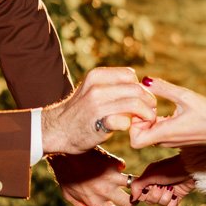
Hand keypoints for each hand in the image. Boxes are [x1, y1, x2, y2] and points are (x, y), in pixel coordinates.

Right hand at [41, 66, 156, 154]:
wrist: (56, 130)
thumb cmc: (80, 111)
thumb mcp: (93, 89)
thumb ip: (113, 86)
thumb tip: (141, 88)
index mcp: (96, 76)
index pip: (130, 75)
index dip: (139, 87)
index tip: (140, 99)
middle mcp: (96, 88)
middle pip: (136, 89)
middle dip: (148, 102)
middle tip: (149, 112)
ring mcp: (97, 106)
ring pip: (135, 104)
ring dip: (145, 115)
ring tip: (144, 121)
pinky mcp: (98, 124)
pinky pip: (124, 122)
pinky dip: (130, 126)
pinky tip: (128, 129)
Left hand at [50, 147, 134, 205]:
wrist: (64, 152)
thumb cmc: (64, 174)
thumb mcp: (69, 194)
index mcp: (94, 201)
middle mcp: (105, 192)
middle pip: (129, 202)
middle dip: (134, 201)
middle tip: (134, 196)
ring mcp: (110, 177)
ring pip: (134, 185)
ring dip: (136, 184)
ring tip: (134, 181)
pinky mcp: (113, 163)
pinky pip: (122, 165)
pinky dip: (119, 165)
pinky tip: (112, 163)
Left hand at [127, 76, 205, 148]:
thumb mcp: (185, 96)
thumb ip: (164, 88)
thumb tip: (145, 80)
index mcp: (164, 133)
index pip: (135, 141)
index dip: (133, 125)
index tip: (144, 110)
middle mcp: (164, 141)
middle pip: (138, 135)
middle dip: (139, 119)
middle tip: (149, 105)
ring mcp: (169, 142)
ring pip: (147, 134)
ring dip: (147, 120)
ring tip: (157, 105)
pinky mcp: (174, 139)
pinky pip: (157, 132)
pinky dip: (155, 122)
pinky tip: (165, 111)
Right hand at [130, 154, 194, 205]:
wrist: (190, 168)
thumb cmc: (169, 168)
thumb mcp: (151, 174)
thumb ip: (138, 185)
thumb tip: (132, 199)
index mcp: (148, 179)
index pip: (140, 194)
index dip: (144, 193)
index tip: (150, 187)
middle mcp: (156, 186)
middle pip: (150, 201)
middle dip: (156, 194)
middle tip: (162, 185)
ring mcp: (166, 191)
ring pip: (160, 204)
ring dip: (166, 197)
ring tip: (171, 188)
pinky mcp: (176, 196)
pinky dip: (173, 201)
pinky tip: (176, 193)